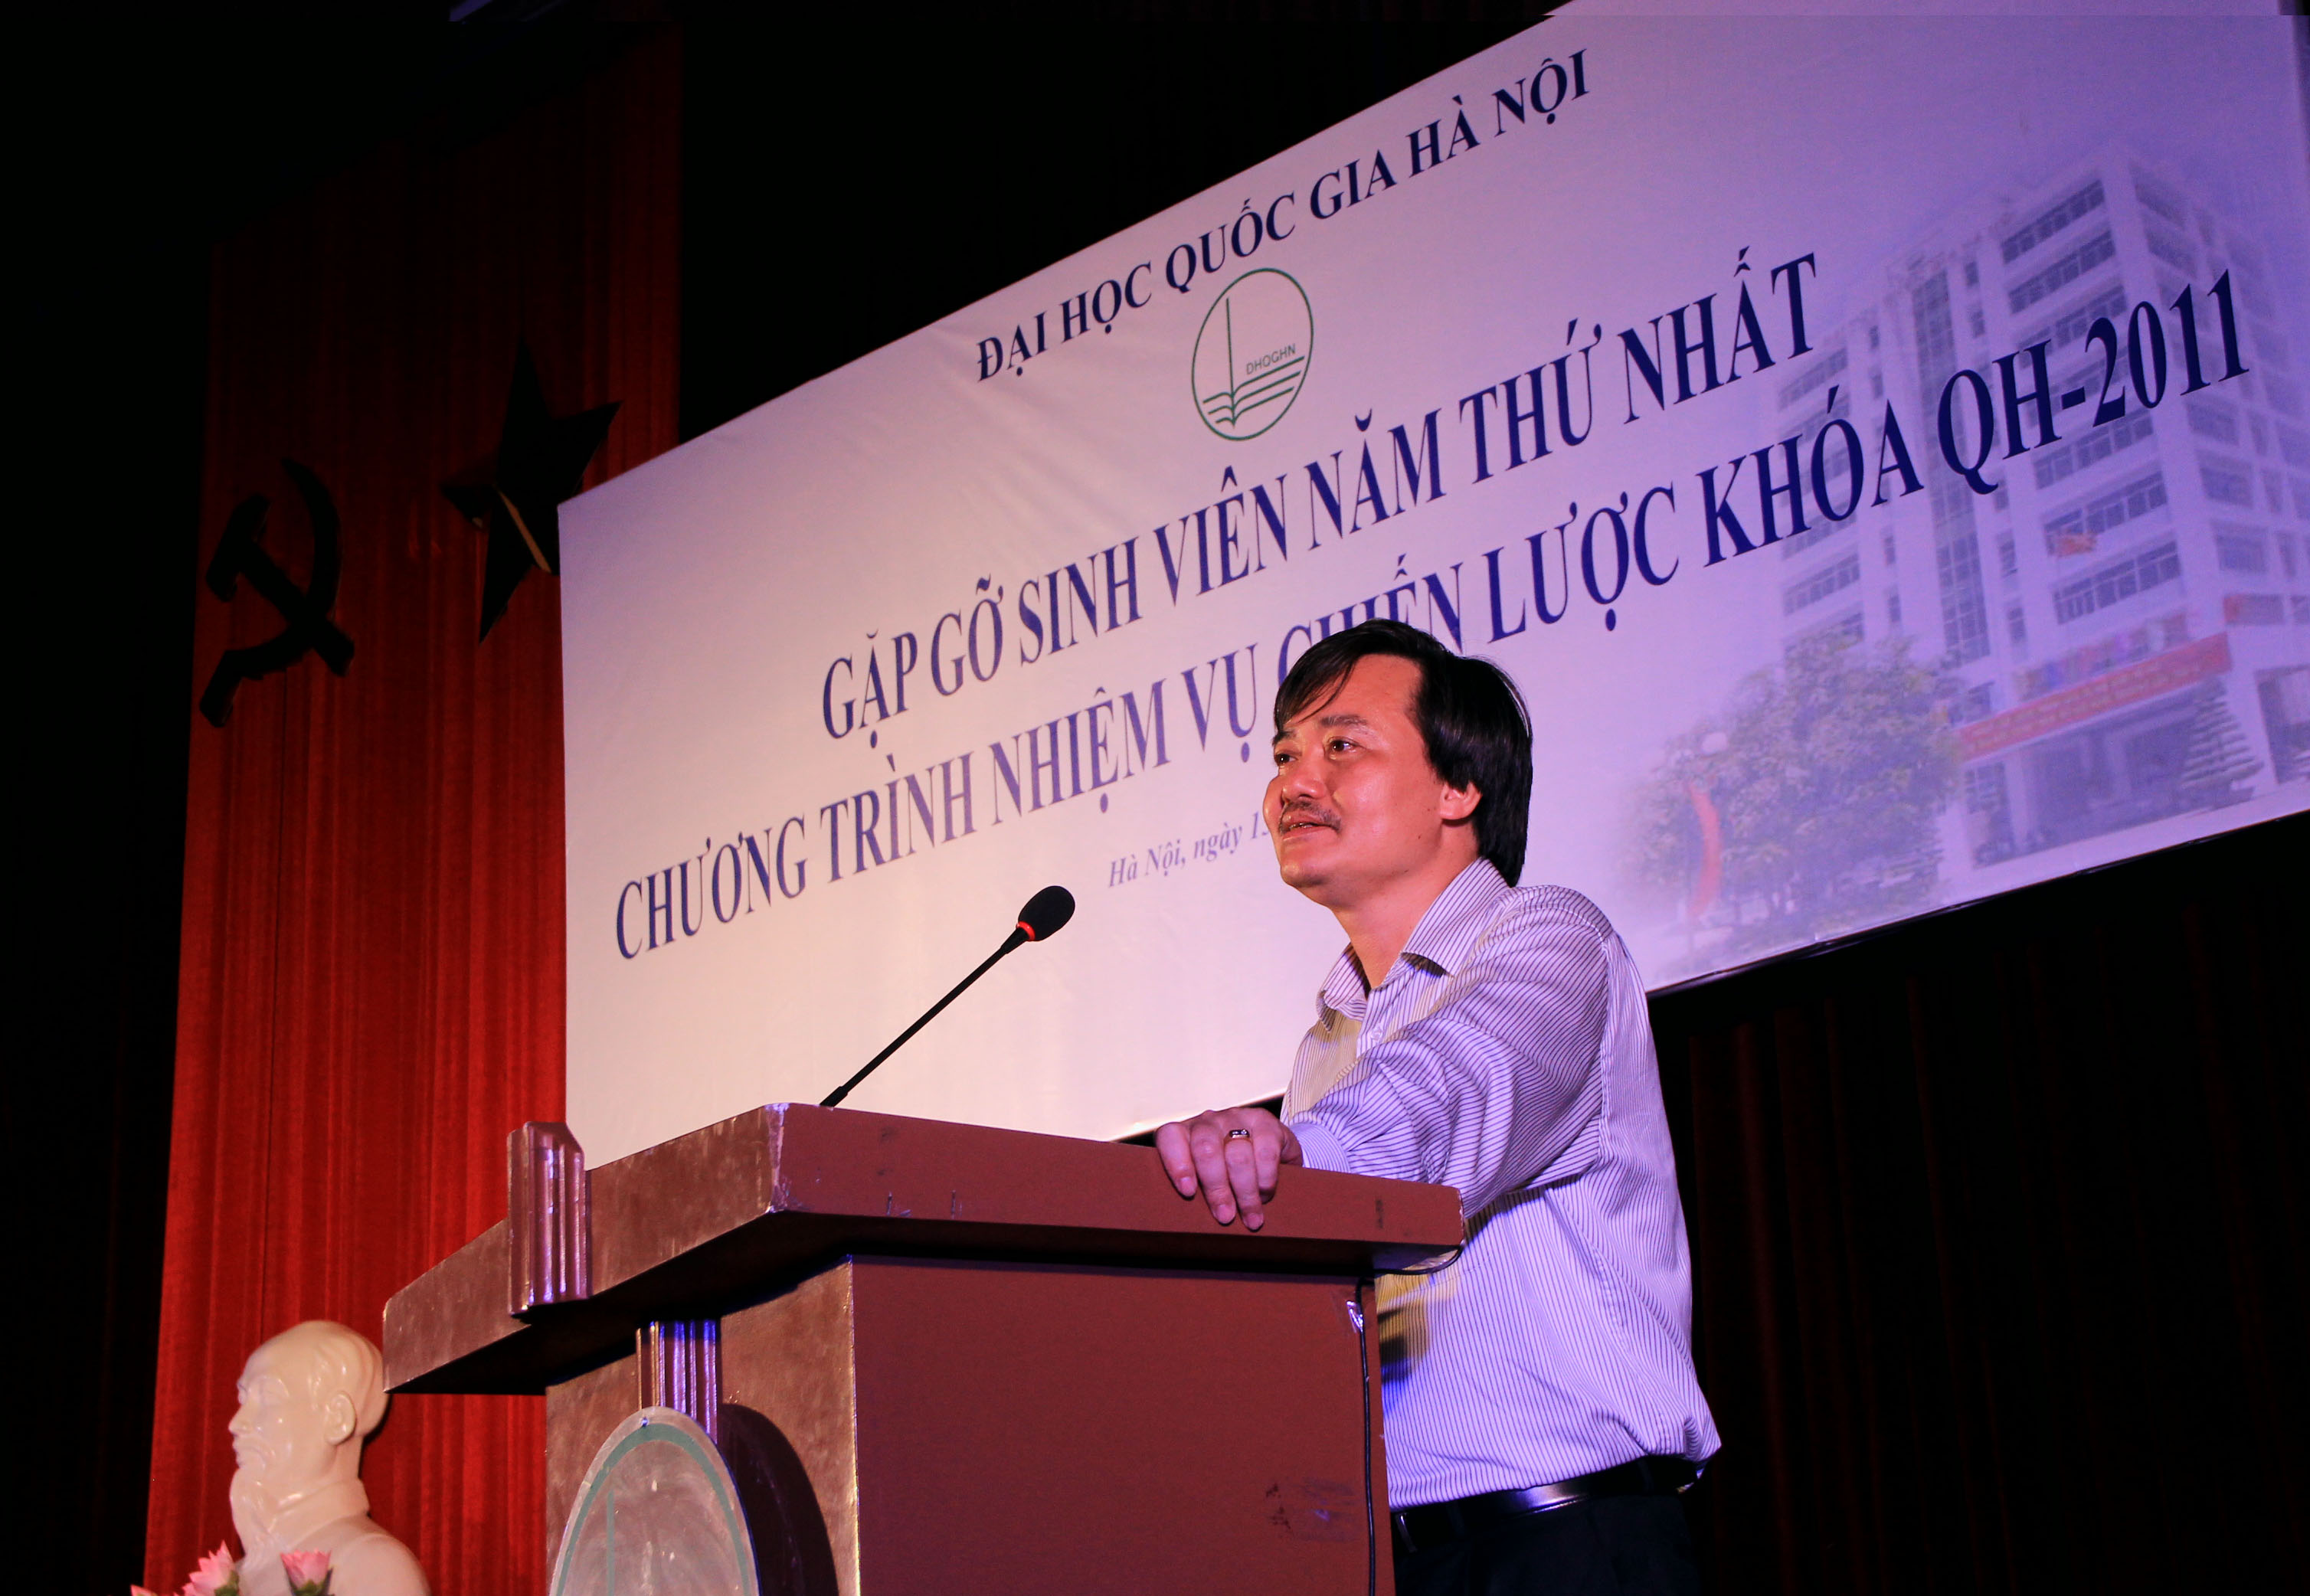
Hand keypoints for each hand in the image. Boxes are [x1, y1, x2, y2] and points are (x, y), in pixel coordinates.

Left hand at [1154, 1107, 1301, 1230]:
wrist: (1265, 1146)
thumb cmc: (1225, 1170)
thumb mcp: (1205, 1178)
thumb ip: (1196, 1191)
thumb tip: (1191, 1227)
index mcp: (1184, 1133)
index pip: (1170, 1138)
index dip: (1177, 1164)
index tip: (1188, 1192)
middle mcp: (1207, 1122)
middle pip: (1206, 1150)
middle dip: (1217, 1189)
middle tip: (1225, 1216)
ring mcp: (1236, 1118)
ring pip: (1238, 1155)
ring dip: (1245, 1192)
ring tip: (1251, 1217)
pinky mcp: (1264, 1121)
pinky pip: (1265, 1152)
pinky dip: (1266, 1179)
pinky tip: (1265, 1193)